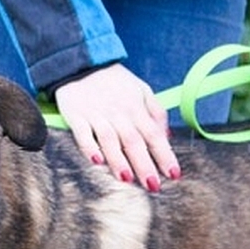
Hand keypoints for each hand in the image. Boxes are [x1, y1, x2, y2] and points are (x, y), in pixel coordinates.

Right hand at [54, 64, 180, 189]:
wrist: (81, 62)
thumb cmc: (114, 81)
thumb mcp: (141, 89)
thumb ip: (155, 112)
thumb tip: (166, 136)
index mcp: (136, 108)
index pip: (154, 134)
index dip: (164, 154)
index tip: (174, 174)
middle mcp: (118, 113)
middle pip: (134, 141)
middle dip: (144, 164)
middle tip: (153, 186)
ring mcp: (96, 115)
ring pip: (110, 140)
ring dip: (118, 160)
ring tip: (127, 179)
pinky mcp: (76, 116)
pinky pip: (82, 134)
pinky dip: (89, 147)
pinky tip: (96, 160)